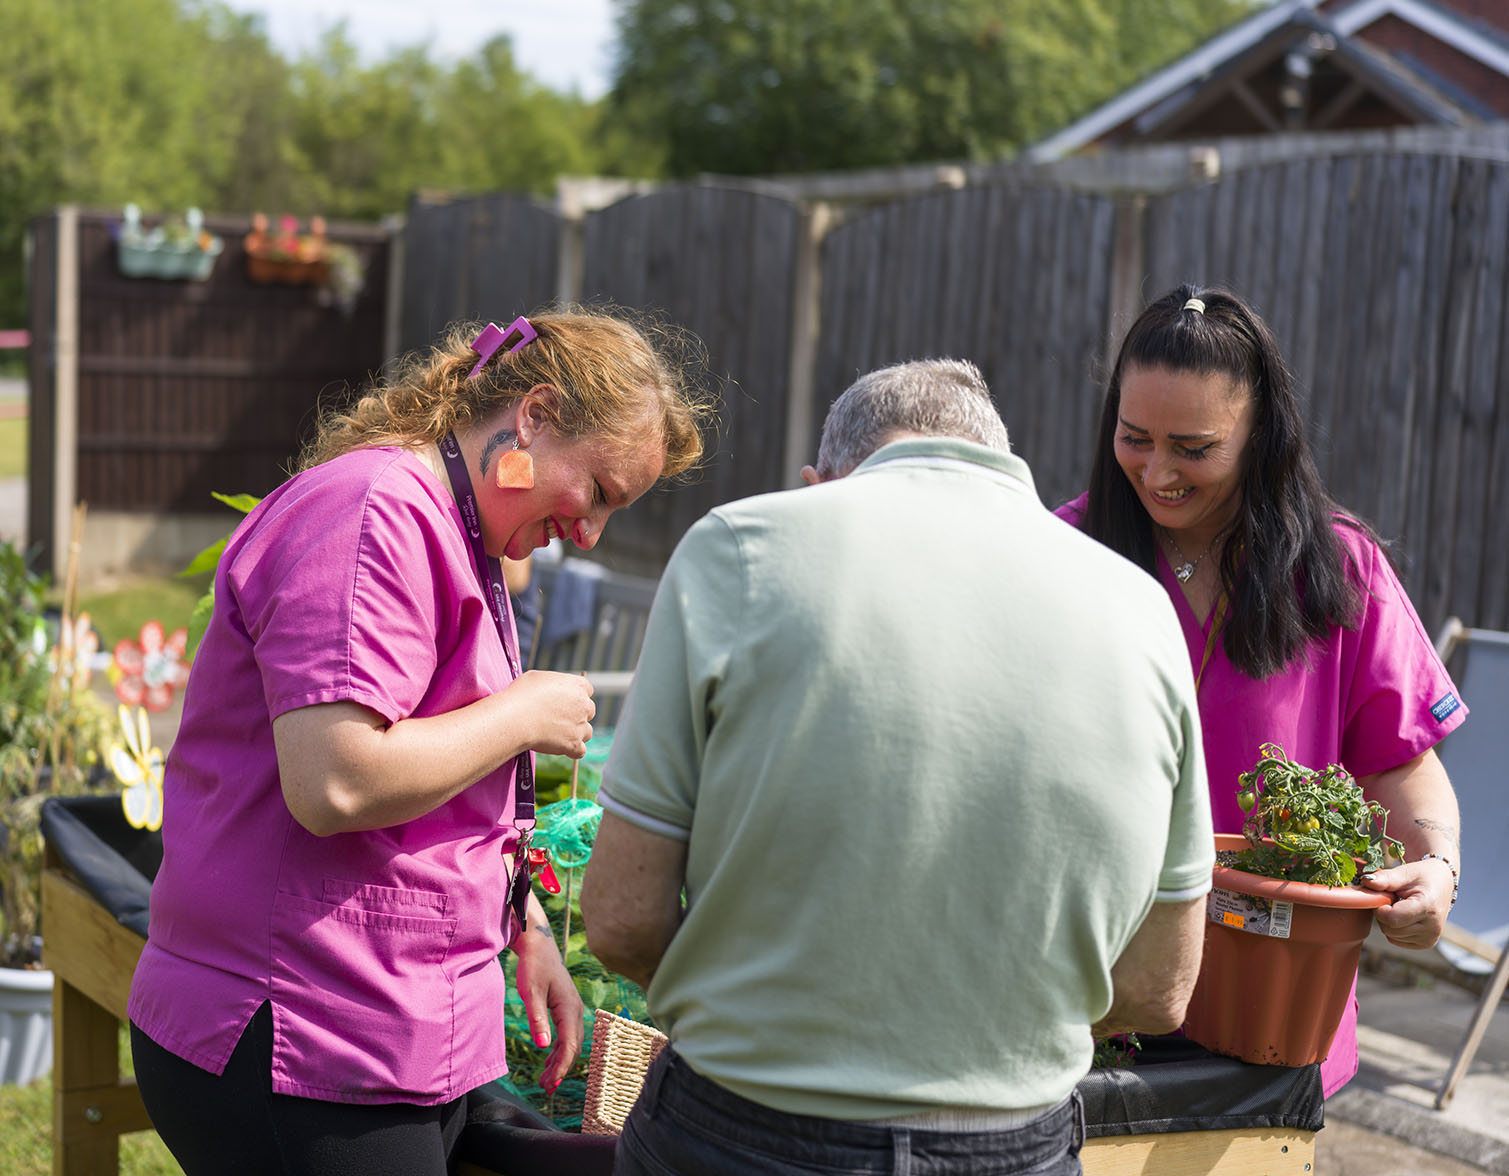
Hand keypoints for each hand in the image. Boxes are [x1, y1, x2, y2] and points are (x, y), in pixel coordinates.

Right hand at [507, 670, 594, 757]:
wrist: (516, 718)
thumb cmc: (522, 695)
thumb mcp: (537, 678)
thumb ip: (551, 683)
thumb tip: (549, 688)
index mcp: (577, 685)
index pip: (586, 689)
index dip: (575, 696)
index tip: (564, 701)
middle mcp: (584, 705)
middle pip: (589, 711)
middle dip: (577, 715)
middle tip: (558, 718)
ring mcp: (581, 726)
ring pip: (587, 732)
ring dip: (577, 734)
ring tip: (558, 735)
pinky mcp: (574, 744)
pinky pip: (581, 751)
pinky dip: (572, 751)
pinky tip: (561, 748)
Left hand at [512, 919, 585, 1092]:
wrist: (538, 945)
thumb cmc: (533, 966)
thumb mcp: (531, 992)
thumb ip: (538, 1019)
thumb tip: (544, 1046)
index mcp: (569, 1008)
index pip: (570, 1044)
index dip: (562, 1066)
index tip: (552, 1083)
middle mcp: (575, 1010)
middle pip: (573, 1047)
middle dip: (561, 1069)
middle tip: (546, 1088)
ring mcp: (572, 1009)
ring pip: (571, 1042)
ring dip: (560, 1062)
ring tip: (546, 1081)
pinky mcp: (566, 1008)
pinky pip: (567, 1034)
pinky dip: (559, 1050)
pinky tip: (548, 1061)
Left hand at [1363, 858, 1454, 948]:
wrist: (1443, 884)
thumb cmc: (1422, 877)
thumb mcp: (1404, 873)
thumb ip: (1384, 879)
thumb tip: (1365, 880)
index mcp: (1428, 907)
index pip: (1392, 919)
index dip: (1380, 909)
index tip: (1383, 897)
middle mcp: (1432, 927)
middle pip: (1390, 929)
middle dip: (1383, 914)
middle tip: (1391, 900)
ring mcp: (1430, 938)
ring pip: (1391, 936)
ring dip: (1388, 922)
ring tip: (1399, 906)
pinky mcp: (1426, 943)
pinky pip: (1396, 940)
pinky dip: (1394, 929)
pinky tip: (1403, 916)